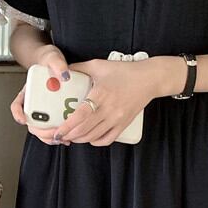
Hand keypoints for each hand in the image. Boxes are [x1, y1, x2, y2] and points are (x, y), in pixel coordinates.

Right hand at [10, 44, 71, 144]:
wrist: (57, 64)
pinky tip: (68, 136)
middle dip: (40, 131)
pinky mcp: (54, 114)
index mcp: (28, 91)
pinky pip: (52, 128)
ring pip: (41, 130)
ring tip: (61, 138)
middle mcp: (34, 103)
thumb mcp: (52, 57)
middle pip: (30, 123)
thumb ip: (56, 63)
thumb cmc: (50, 61)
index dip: (18, 113)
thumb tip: (63, 73)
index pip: (17, 104)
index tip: (23, 119)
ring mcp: (43, 110)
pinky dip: (59, 134)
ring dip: (49, 137)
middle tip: (53, 132)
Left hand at [52, 56, 185, 145]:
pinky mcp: (124, 124)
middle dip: (69, 136)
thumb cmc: (124, 71)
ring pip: (94, 136)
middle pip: (84, 130)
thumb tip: (62, 71)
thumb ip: (79, 68)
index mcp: (101, 95)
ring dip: (79, 139)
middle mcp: (109, 110)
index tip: (57, 131)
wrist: (149, 79)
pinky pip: (107, 139)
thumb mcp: (99, 65)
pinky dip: (95, 141)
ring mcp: (117, 119)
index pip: (80, 116)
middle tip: (58, 135)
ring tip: (70, 136)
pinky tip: (88, 138)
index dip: (66, 127)